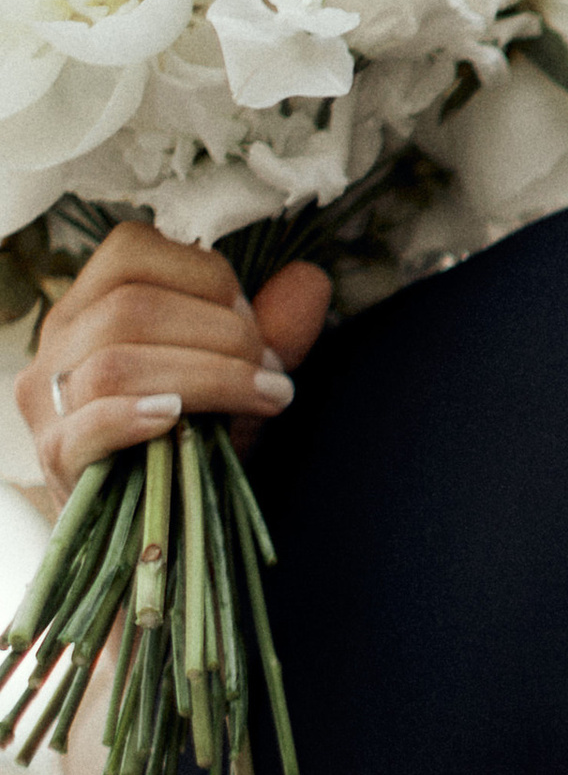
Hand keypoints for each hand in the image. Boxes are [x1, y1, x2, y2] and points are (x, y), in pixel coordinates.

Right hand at [14, 226, 328, 507]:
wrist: (156, 525)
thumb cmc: (190, 437)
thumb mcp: (235, 375)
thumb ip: (272, 326)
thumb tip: (311, 278)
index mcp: (93, 303)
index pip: (133, 249)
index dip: (207, 277)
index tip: (254, 324)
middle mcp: (58, 341)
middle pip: (132, 306)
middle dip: (223, 335)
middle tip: (273, 374)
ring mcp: (49, 400)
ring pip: (115, 363)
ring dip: (208, 377)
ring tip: (264, 399)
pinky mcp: (56, 456)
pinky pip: (88, 423)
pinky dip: (137, 418)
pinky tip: (178, 420)